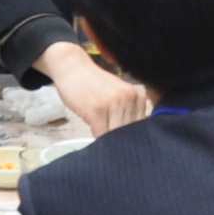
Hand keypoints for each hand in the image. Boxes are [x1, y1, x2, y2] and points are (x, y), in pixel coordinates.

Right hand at [36, 41, 150, 135]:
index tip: (127, 145)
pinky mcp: (97, 109)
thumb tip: (131, 137)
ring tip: (103, 141)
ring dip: (109, 142)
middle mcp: (128, 98)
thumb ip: (127, 111)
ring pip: (116, 135)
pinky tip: (94, 134)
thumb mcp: (117, 94)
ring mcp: (113, 102)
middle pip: (130, 132)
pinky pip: (101, 133)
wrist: (73, 68)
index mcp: (137, 95)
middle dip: (121, 142)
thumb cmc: (93, 84)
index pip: (140, 126)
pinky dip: (97, 139)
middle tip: (114, 146)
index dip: (133, 138)